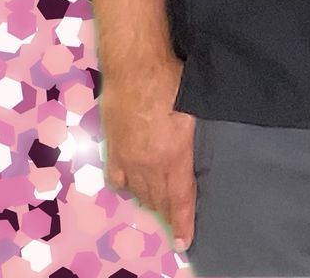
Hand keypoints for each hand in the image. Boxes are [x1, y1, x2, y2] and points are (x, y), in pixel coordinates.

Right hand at [101, 58, 197, 250]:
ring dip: (150, 199)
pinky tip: (131, 186)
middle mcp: (148, 164)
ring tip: (159, 204)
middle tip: (176, 221)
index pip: (180, 200)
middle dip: (168, 212)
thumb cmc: (172, 82)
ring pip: (138, 191)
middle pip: (159, 199)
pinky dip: (126, 186)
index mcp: (173, 157)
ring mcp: (127, 157)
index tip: (185, 243)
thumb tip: (197, 155)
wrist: (135, 66)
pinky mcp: (112, 147)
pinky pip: (117, 178)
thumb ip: (194, 139)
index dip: (183, 223)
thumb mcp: (195, 111)